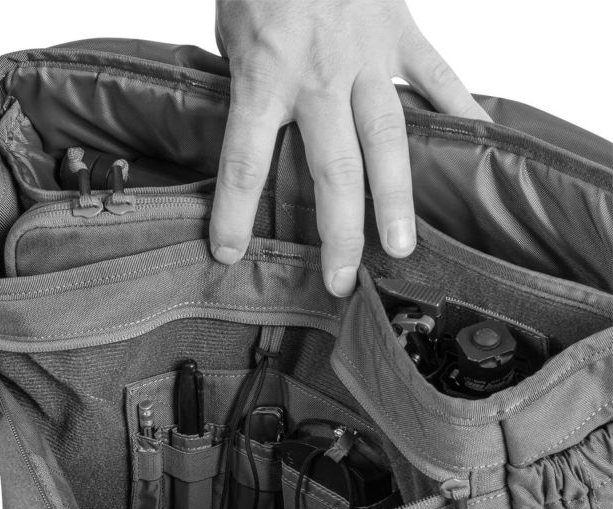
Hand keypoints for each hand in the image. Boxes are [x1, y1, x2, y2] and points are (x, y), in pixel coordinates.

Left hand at [210, 0, 490, 295]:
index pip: (244, 161)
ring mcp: (366, 56)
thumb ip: (246, 85)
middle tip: (341, 280)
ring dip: (397, 196)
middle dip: (337, 230)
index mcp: (265, 75)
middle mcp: (318, 76)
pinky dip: (458, 108)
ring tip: (403, 243)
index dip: (234, 213)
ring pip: (387, 139)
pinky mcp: (400, 32)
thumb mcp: (230, 31)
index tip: (230, 253)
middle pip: (332, 169)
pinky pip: (434, 75)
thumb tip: (255, 127)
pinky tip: (476, 141)